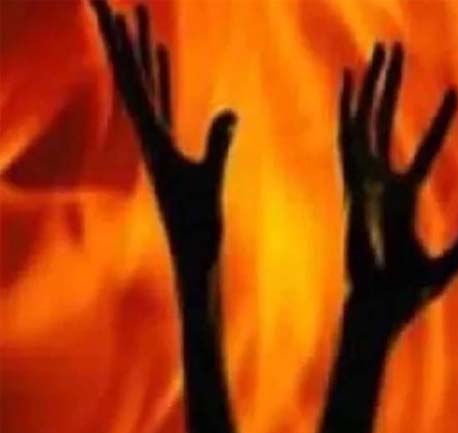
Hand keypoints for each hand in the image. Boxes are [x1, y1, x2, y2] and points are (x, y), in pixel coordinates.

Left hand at [90, 1, 236, 287]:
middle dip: (121, 37)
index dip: (121, 45)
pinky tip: (161, 54)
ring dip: (139, 49)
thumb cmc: (200, 230)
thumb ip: (218, 146)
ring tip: (135, 12)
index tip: (108, 9)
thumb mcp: (210, 184)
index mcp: (151, 141)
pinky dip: (160, 73)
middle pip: (130, 76)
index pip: (131, 83)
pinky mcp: (171, 148)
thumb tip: (230, 112)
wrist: (194, 262)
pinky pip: (162, 100)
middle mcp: (147, 136)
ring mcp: (157, 141)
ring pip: (144, 84)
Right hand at [339, 43, 457, 334]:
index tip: (452, 92)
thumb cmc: (407, 296)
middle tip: (396, 48)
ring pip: (367, 124)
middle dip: (391, 87)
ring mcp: (364, 186)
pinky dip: (349, 112)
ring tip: (379, 52)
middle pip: (386, 124)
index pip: (424, 152)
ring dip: (373, 88)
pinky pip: (350, 143)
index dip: (437, 123)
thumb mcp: (446, 267)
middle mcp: (381, 186)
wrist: (378, 312)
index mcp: (404, 200)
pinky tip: (350, 82)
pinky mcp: (352, 192)